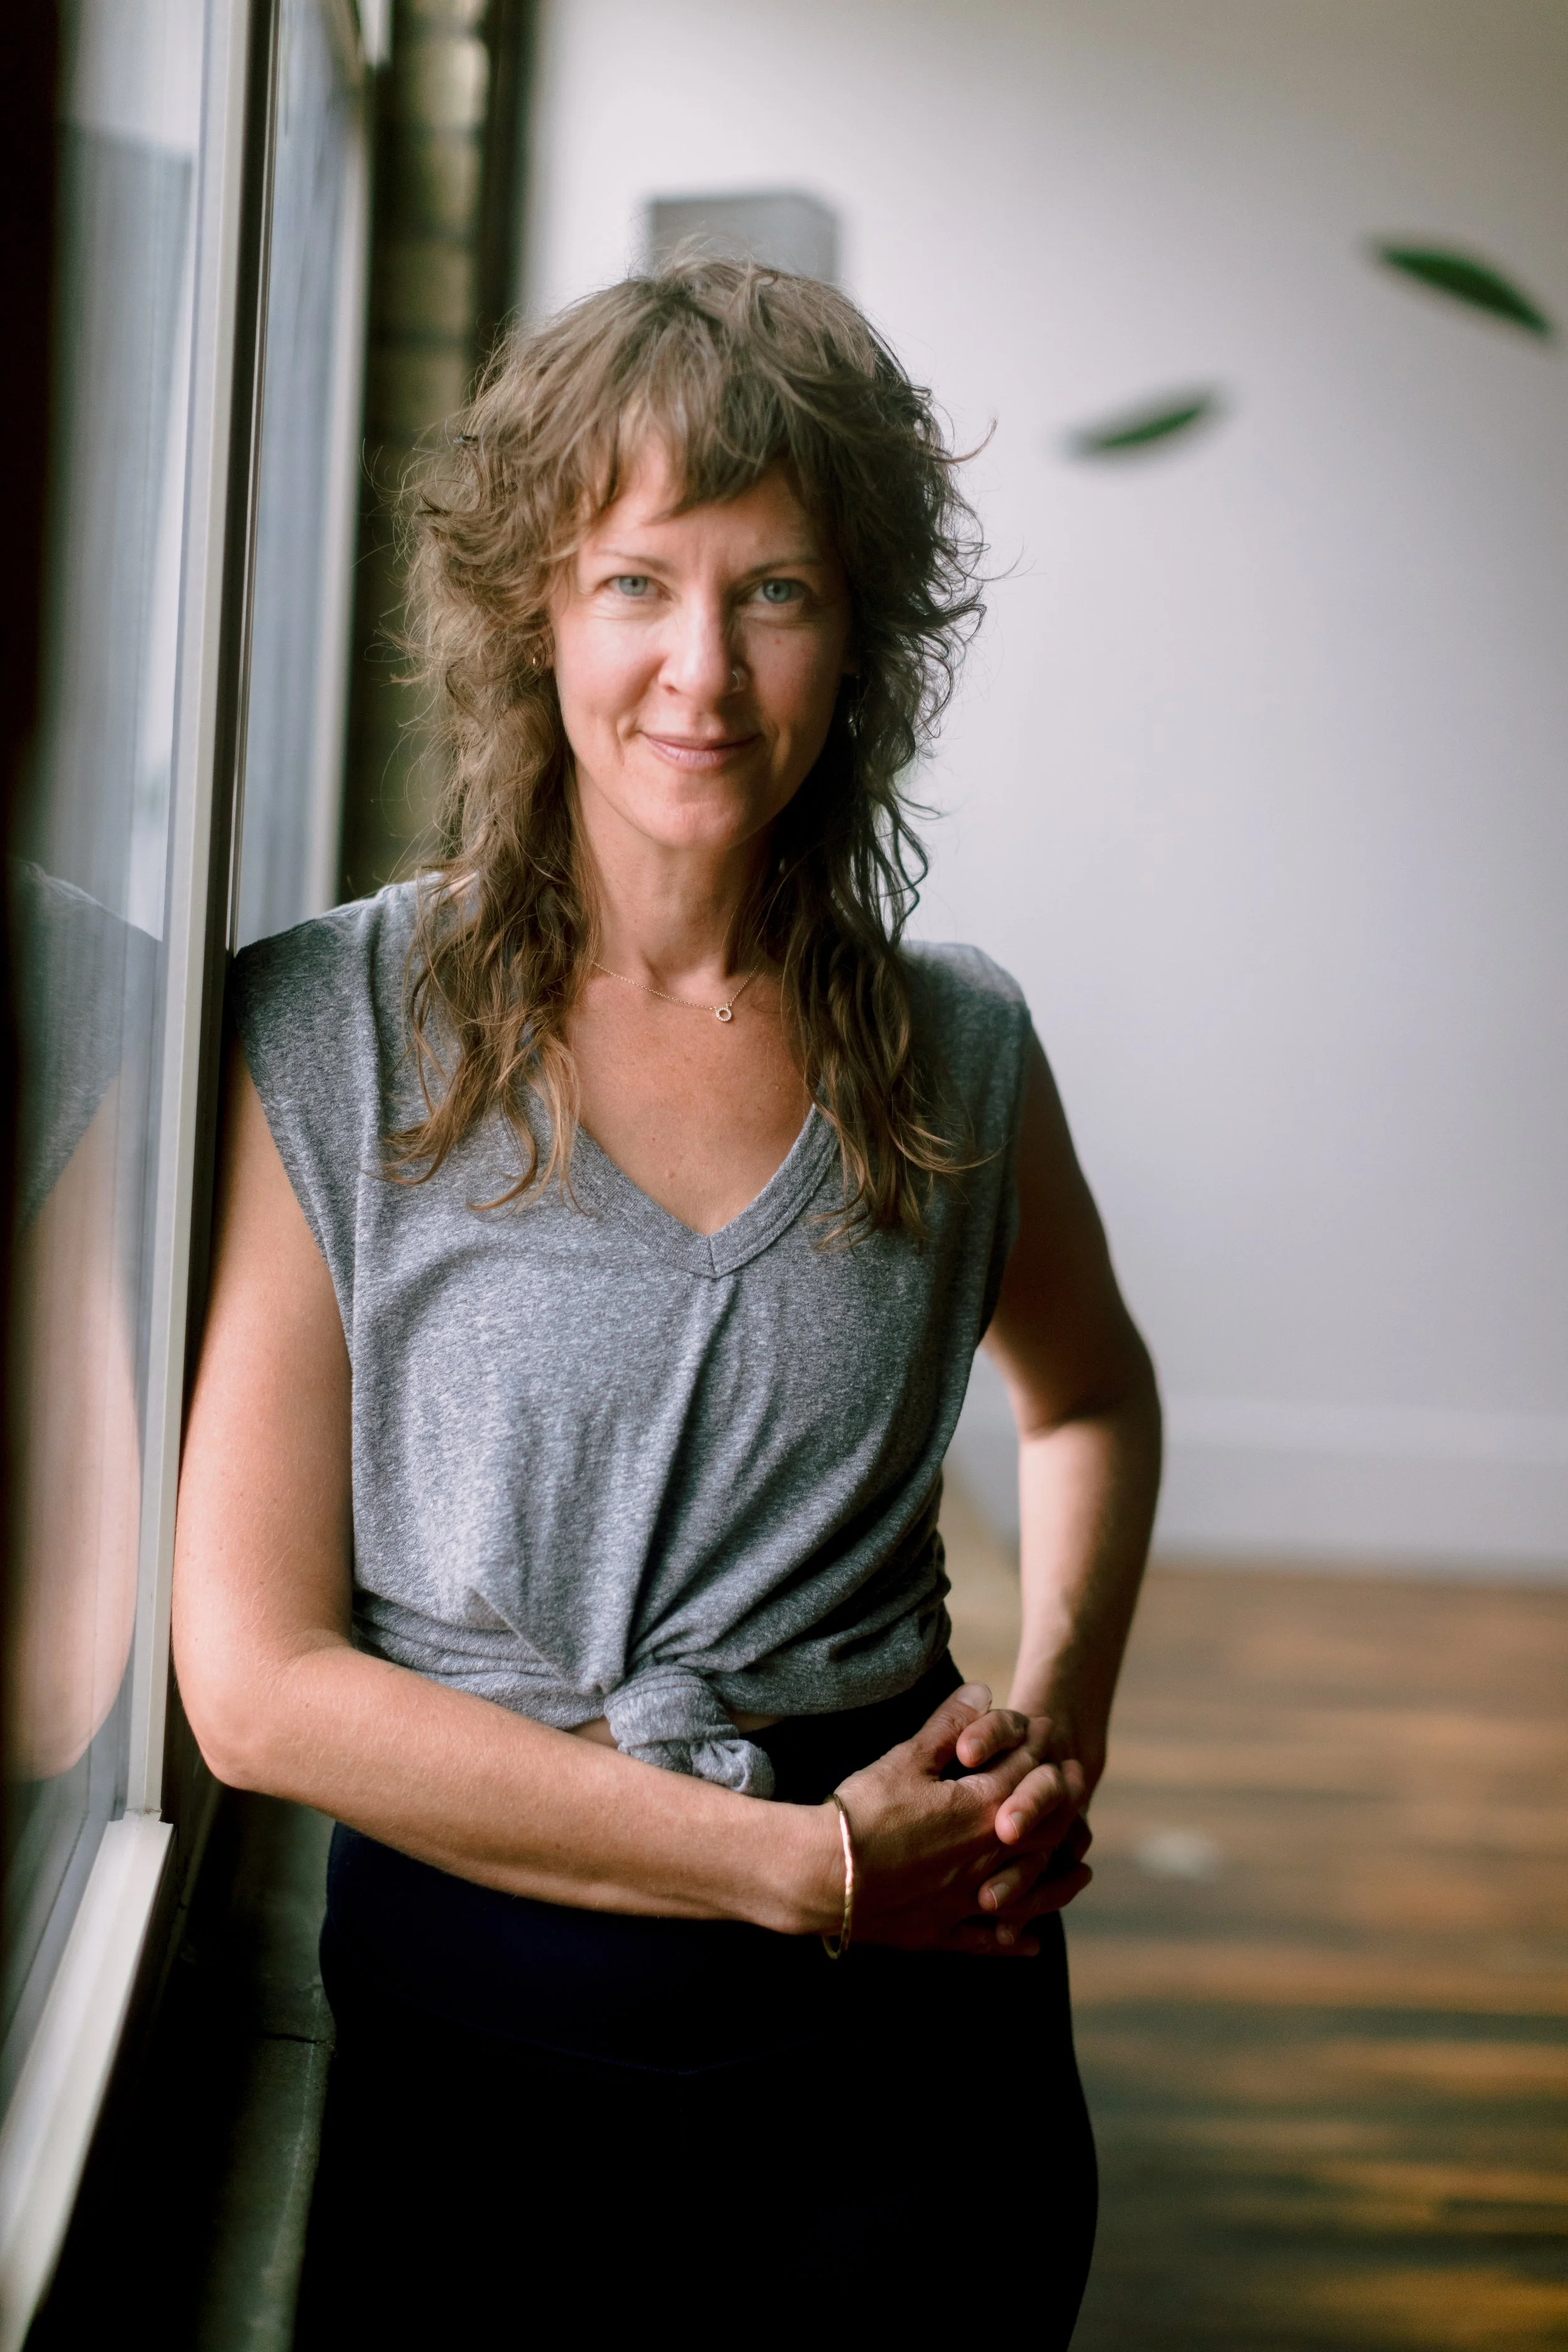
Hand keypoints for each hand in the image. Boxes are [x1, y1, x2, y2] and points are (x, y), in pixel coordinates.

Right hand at [827, 1684, 1092, 1956]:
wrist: (821, 1875)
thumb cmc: (861, 1812)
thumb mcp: (906, 1759)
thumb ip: (949, 1726)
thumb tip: (983, 1693)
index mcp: (981, 1812)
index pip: (1026, 1776)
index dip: (1039, 1749)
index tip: (1050, 1732)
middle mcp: (986, 1860)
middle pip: (1043, 1832)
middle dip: (1064, 1804)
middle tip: (1077, 1785)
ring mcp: (967, 1901)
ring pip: (1031, 1891)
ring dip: (1060, 1880)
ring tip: (1080, 1873)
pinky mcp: (941, 1932)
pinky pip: (990, 1940)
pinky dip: (1015, 1941)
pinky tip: (1032, 1943)